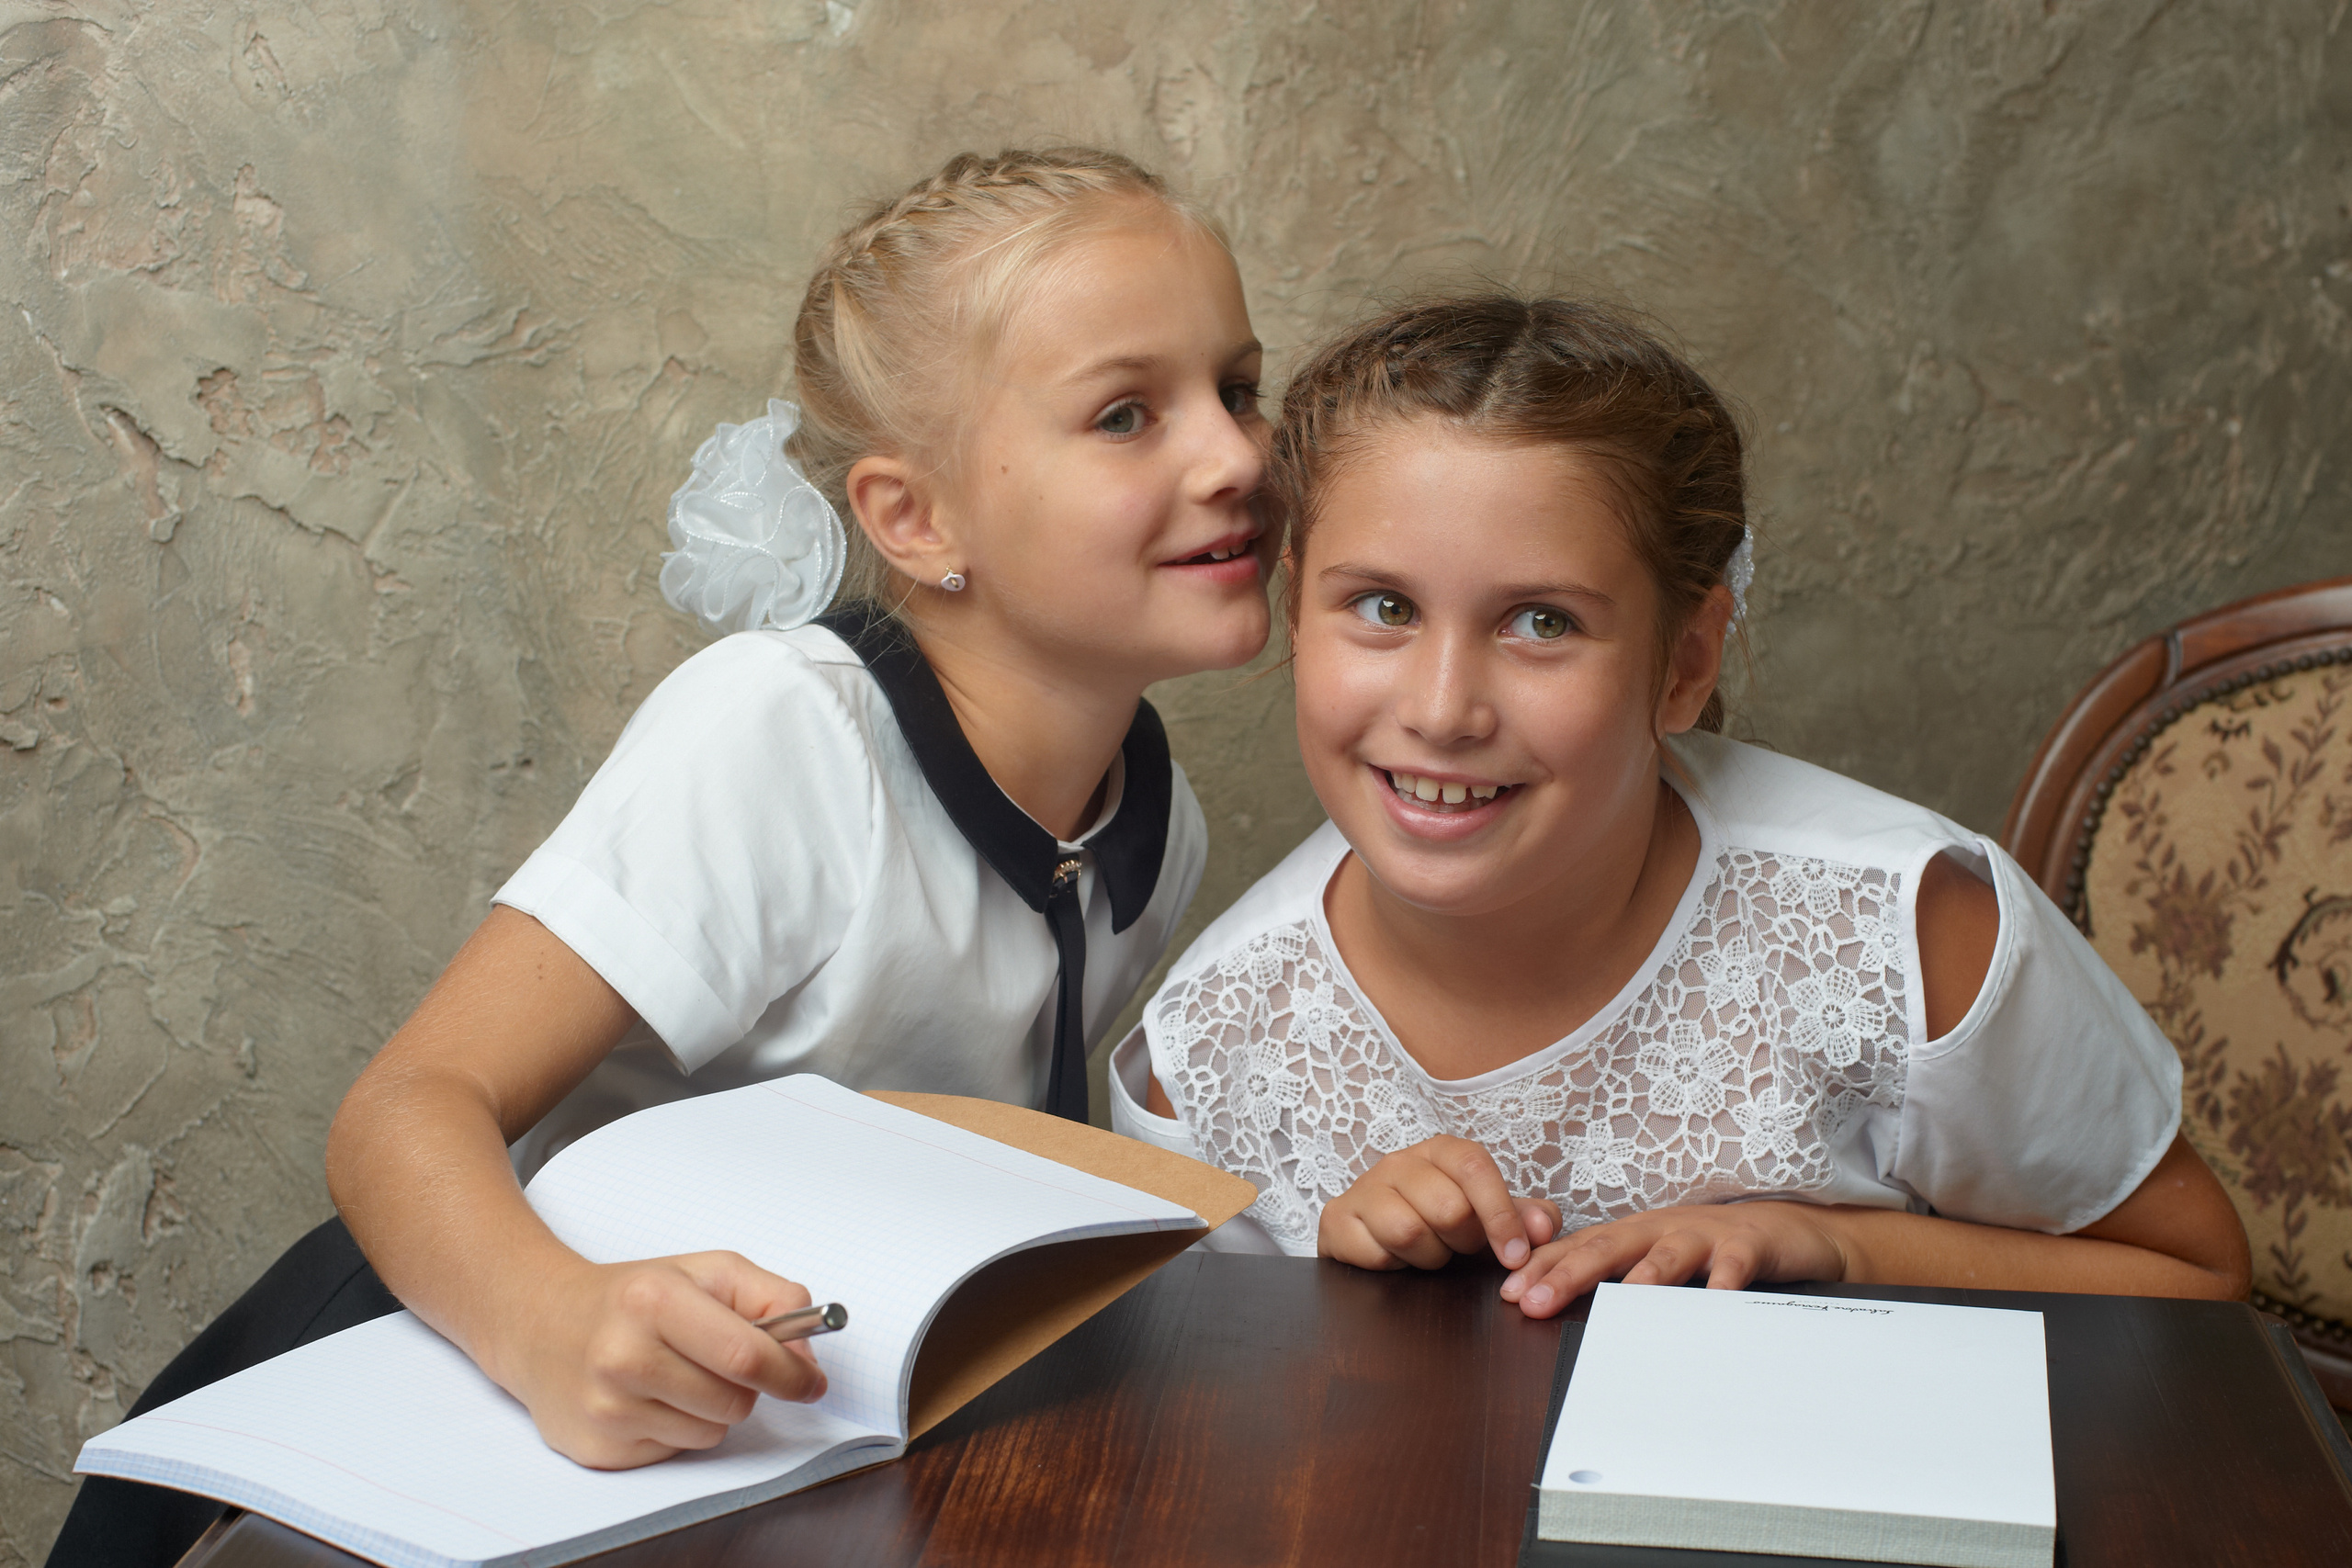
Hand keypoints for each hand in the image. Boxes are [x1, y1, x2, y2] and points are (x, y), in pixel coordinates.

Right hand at [495, 1251, 828, 1467]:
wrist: (540, 1322)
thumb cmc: (633, 1296)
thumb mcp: (707, 1271)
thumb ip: (772, 1299)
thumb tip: (805, 1358)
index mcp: (654, 1301)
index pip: (747, 1354)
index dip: (791, 1373)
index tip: (811, 1381)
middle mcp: (623, 1355)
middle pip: (735, 1401)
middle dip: (745, 1386)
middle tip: (716, 1360)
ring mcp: (606, 1408)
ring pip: (711, 1433)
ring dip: (710, 1409)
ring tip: (674, 1373)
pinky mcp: (597, 1448)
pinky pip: (675, 1451)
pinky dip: (676, 1428)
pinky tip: (646, 1397)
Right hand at [1318, 1136, 1562, 1270]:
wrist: (1373, 1232)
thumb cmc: (1439, 1221)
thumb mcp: (1488, 1216)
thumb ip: (1526, 1218)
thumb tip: (1543, 1228)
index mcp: (1442, 1152)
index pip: (1475, 1168)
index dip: (1500, 1215)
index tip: (1515, 1256)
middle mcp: (1400, 1161)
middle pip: (1448, 1208)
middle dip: (1461, 1241)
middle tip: (1456, 1245)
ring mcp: (1364, 1187)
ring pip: (1409, 1231)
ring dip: (1428, 1257)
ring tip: (1426, 1251)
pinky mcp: (1336, 1218)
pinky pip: (1374, 1251)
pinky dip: (1392, 1266)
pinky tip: (1394, 1257)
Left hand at [1499, 1201, 1850, 1317]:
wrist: (1786, 1228)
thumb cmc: (1711, 1250)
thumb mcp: (1657, 1259)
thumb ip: (1617, 1276)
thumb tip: (1559, 1303)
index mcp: (1634, 1234)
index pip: (1578, 1248)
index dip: (1542, 1268)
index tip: (1509, 1294)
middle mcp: (1661, 1229)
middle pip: (1608, 1248)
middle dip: (1568, 1274)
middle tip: (1536, 1301)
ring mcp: (1704, 1235)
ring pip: (1668, 1252)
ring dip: (1643, 1275)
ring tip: (1620, 1299)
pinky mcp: (1747, 1244)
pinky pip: (1735, 1264)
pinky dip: (1725, 1281)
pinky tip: (1717, 1300)